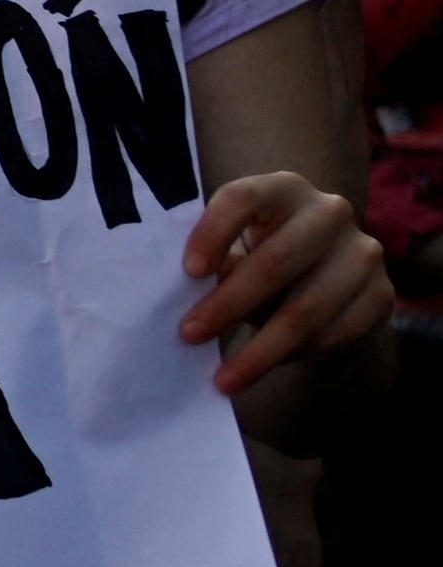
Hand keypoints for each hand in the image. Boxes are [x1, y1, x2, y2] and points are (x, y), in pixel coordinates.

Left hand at [182, 170, 388, 395]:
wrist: (324, 279)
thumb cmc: (259, 255)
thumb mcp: (235, 248)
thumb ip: (217, 261)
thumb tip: (185, 292)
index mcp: (282, 188)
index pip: (244, 198)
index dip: (214, 232)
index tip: (188, 272)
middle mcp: (330, 212)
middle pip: (276, 261)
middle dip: (228, 304)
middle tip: (189, 335)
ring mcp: (363, 253)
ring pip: (306, 309)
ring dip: (260, 349)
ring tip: (224, 378)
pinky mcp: (381, 294)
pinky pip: (335, 334)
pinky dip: (295, 354)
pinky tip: (265, 365)